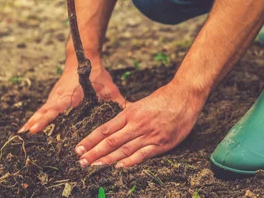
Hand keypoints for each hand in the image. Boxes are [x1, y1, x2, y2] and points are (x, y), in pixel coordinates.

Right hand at [19, 59, 123, 133]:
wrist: (83, 56)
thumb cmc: (97, 73)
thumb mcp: (109, 87)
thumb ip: (118, 102)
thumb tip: (132, 112)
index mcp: (72, 95)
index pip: (56, 109)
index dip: (46, 119)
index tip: (35, 128)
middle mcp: (60, 96)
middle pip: (45, 111)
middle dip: (36, 123)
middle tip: (25, 137)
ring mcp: (56, 95)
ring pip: (43, 109)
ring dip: (33, 120)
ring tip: (23, 134)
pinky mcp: (55, 95)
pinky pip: (44, 107)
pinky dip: (37, 116)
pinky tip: (31, 126)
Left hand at [74, 82, 204, 167]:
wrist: (185, 96)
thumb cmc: (164, 98)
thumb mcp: (142, 102)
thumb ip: (129, 113)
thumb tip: (116, 121)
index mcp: (130, 113)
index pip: (105, 129)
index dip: (91, 140)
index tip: (79, 148)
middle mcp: (137, 124)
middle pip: (111, 141)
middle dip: (94, 153)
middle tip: (81, 162)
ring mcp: (149, 135)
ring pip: (124, 150)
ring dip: (107, 159)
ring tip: (94, 166)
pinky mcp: (162, 143)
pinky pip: (143, 154)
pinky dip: (130, 161)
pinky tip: (119, 167)